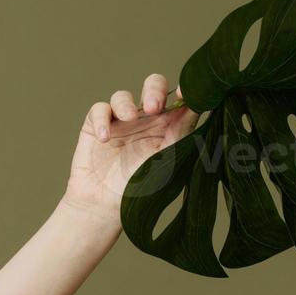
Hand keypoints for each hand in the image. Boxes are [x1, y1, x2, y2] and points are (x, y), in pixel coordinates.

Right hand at [62, 73, 198, 223]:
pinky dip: (102, 120)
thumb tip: (199, 105)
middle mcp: (147, 119)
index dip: (183, 90)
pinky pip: (99, 110)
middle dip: (154, 90)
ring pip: (123, 96)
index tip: (187, 93)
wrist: (107, 207)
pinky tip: (106, 138)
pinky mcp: (97, 126)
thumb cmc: (144, 187)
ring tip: (129, 118)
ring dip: (127, 103)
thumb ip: (183, 132)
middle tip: (154, 107)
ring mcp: (121, 121)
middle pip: (153, 86)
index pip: (179, 100)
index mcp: (170, 126)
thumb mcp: (170, 160)